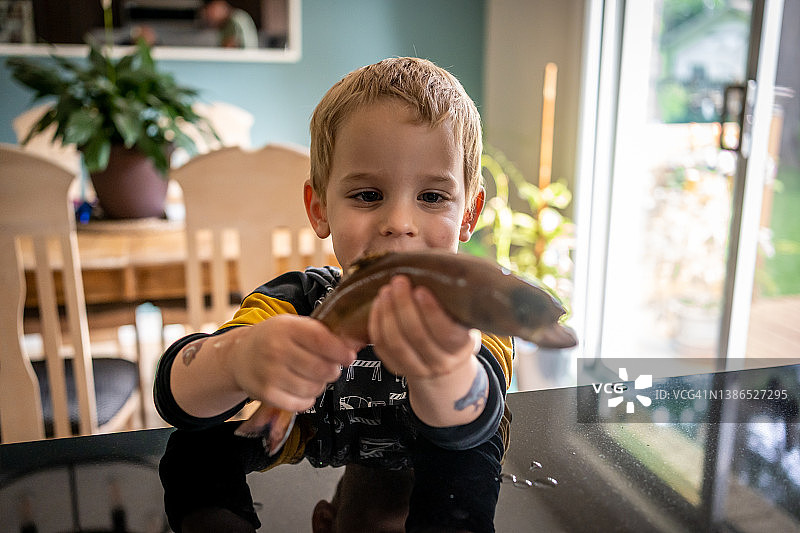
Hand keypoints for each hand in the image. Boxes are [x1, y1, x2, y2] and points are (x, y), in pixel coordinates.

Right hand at [230, 314, 356, 411]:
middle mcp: (276, 349)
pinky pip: (301, 404)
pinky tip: (301, 390)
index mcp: (287, 328)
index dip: (340, 351)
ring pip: (314, 388)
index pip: (321, 340)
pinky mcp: (266, 394)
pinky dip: (307, 400)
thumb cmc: (272, 339)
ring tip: (311, 378)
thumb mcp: (292, 326)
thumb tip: (350, 347)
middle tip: (329, 369)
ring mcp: (270, 373)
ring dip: (319, 386)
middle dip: (332, 371)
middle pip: (321, 368)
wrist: (239, 356)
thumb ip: (320, 333)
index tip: (349, 357)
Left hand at [367, 275, 480, 380]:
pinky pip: (382, 348)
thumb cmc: (453, 322)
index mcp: (461, 345)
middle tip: (398, 281)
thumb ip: (452, 293)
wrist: (446, 357)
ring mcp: (419, 369)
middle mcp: (442, 362)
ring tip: (385, 290)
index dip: (431, 311)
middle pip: (417, 336)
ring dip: (387, 313)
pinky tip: (378, 304)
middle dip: (403, 305)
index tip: (420, 288)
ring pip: (397, 343)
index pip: (446, 332)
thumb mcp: (461, 311)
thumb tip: (435, 261)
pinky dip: (377, 324)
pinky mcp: (398, 369)